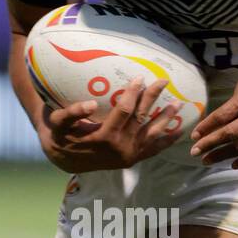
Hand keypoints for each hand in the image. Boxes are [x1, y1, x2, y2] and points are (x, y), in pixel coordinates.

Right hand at [39, 76, 181, 172]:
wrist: (64, 160)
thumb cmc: (61, 136)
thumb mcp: (59, 123)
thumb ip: (72, 113)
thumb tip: (90, 103)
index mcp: (104, 137)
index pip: (124, 110)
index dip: (133, 93)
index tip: (140, 78)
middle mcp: (120, 148)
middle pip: (142, 118)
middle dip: (153, 98)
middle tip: (163, 81)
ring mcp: (128, 155)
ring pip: (152, 134)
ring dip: (166, 118)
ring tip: (178, 104)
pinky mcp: (132, 160)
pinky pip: (153, 150)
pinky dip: (166, 141)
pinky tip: (178, 131)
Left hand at [189, 65, 237, 168]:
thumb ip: (234, 101)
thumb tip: (218, 119)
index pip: (222, 116)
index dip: (206, 127)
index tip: (194, 137)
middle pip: (230, 134)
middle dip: (210, 144)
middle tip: (195, 153)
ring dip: (223, 156)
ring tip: (208, 160)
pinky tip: (233, 165)